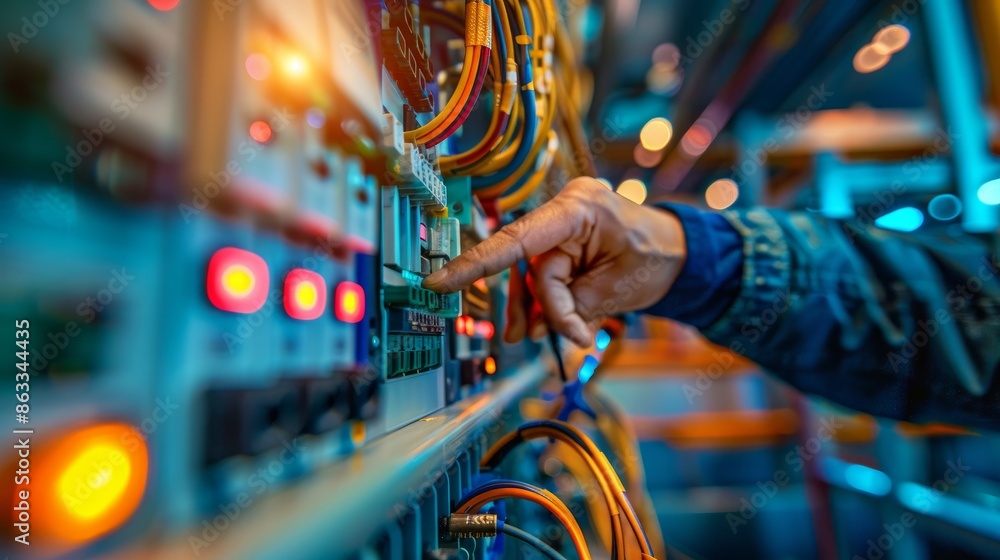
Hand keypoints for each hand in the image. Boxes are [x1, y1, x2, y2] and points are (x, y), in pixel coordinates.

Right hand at [423, 178, 687, 346]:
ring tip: (546, 337)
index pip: (517, 239)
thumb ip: (573, 306)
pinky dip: (548, 304)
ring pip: (530, 277)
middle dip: (529, 306)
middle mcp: (564, 212)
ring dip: (536, 311)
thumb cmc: (657, 258)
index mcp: (579, 208)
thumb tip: (542, 328)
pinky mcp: (563, 244)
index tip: (441, 282)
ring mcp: (562, 227)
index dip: (476, 264)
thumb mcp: (617, 289)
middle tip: (528, 339)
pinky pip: (543, 278)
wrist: (680, 253)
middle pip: (525, 267)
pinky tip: (561, 326)